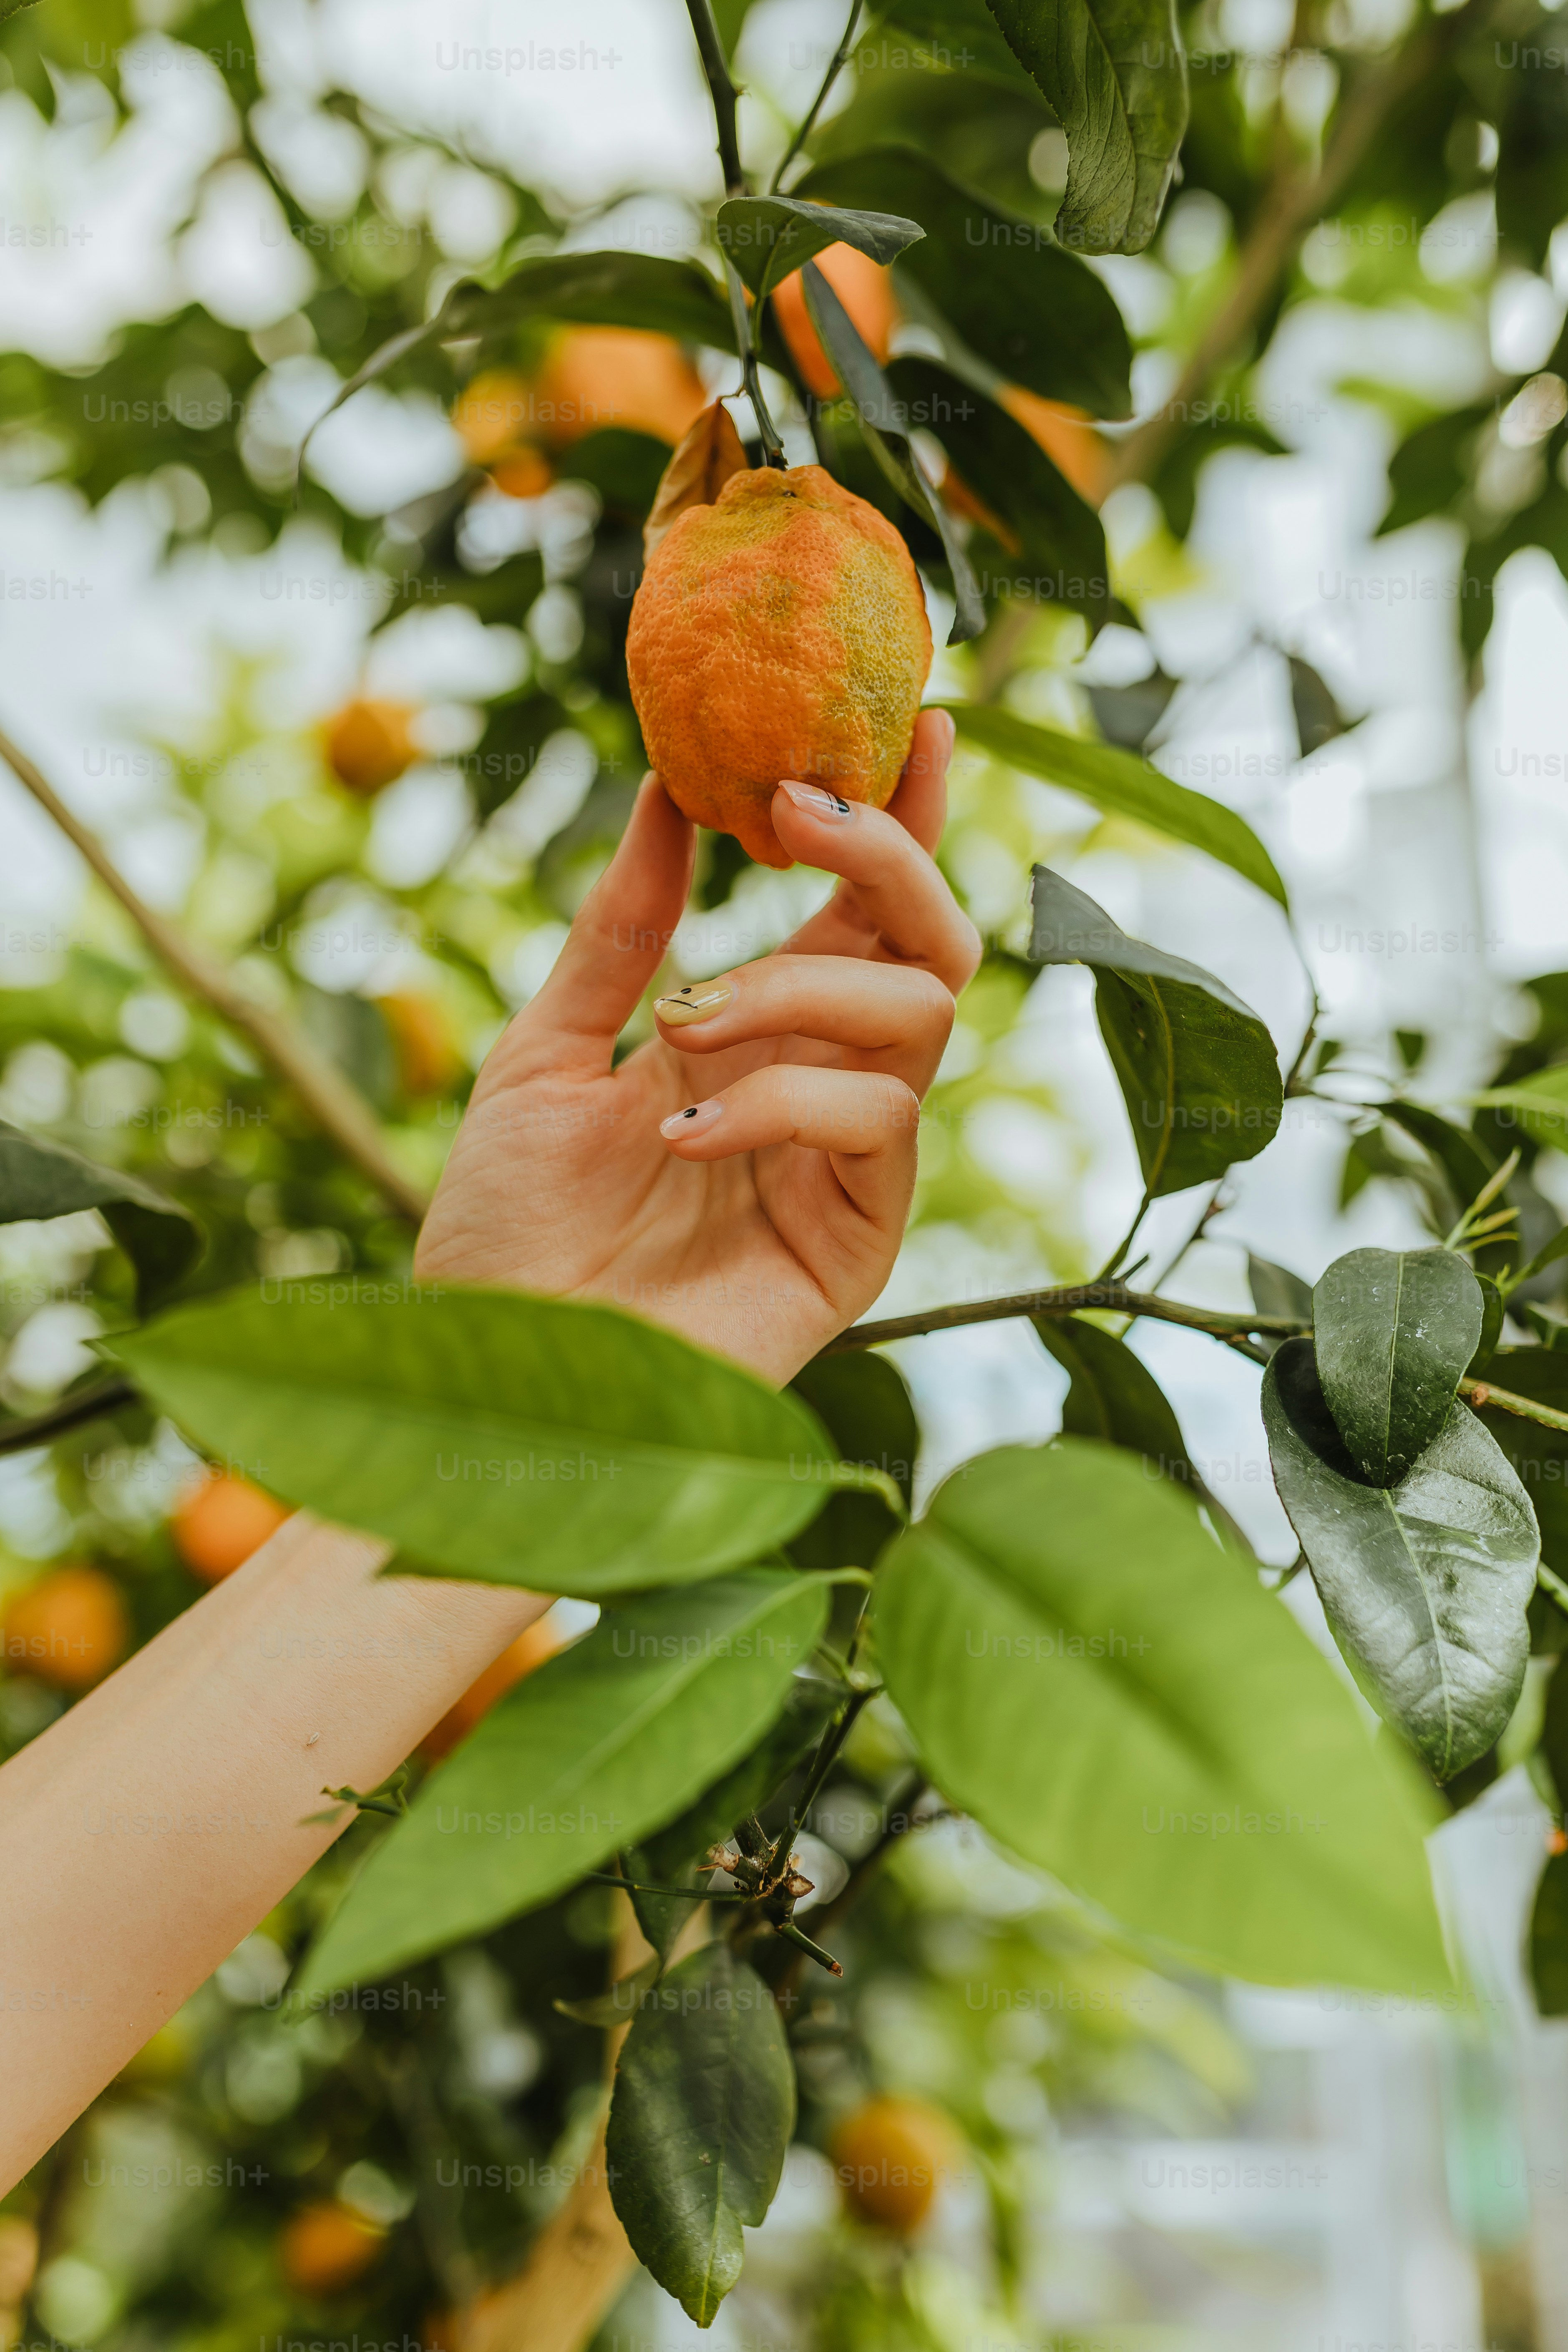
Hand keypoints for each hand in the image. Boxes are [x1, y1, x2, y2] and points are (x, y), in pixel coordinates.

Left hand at [414, 709, 978, 1383]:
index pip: (863, 910)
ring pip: (921, 1016)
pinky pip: (877, 1121)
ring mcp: (849, 1165)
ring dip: (802, 984)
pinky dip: (781, 1097)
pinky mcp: (860, 1241)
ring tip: (686, 1023)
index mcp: (762, 1037)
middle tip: (795, 806)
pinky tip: (681, 1133)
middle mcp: (823, 1088)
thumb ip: (621, 930)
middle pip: (934, 946)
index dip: (902, 816)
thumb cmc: (503, 1232)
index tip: (920, 718)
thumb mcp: (544, 1052)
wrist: (489, 1370)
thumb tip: (665, 788)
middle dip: (886, 855)